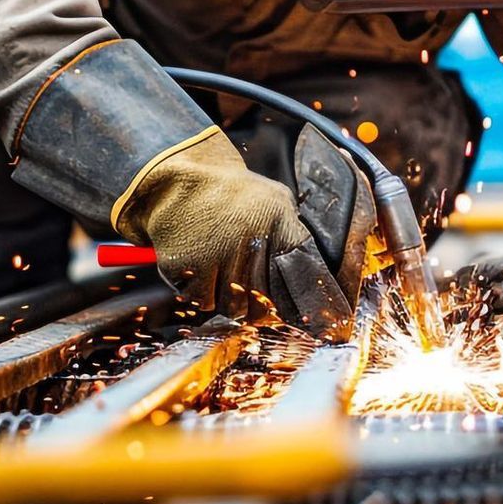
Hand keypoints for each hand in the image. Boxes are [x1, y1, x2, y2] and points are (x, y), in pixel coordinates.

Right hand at [121, 128, 357, 340]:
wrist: (180, 180)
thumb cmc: (231, 194)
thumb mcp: (273, 200)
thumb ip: (292, 231)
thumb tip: (314, 273)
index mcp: (279, 222)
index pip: (305, 274)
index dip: (315, 304)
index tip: (322, 323)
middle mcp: (252, 240)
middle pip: (268, 303)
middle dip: (264, 309)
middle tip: (255, 299)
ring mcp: (219, 255)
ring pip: (234, 307)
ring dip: (231, 300)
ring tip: (223, 273)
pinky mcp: (190, 267)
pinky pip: (204, 302)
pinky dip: (202, 294)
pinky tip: (201, 270)